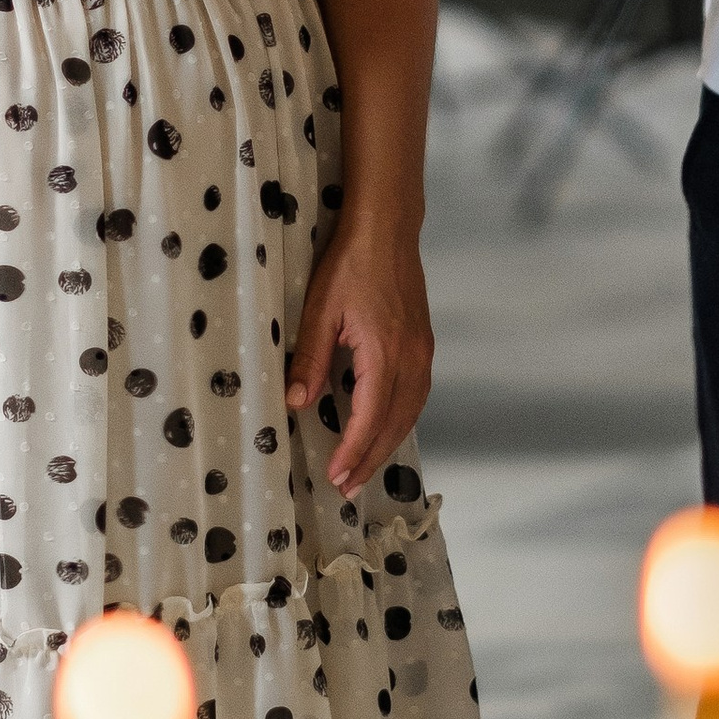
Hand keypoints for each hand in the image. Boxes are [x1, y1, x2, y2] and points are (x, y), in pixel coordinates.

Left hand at [285, 211, 433, 494]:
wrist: (387, 229)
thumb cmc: (350, 264)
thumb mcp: (320, 310)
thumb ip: (309, 359)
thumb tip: (295, 404)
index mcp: (385, 354)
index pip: (370, 418)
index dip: (353, 452)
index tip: (335, 476)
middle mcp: (412, 359)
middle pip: (395, 424)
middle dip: (371, 460)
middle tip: (348, 489)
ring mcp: (423, 352)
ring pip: (410, 413)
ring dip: (388, 444)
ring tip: (365, 469)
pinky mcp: (424, 343)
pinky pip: (417, 395)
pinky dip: (400, 420)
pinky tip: (386, 428)